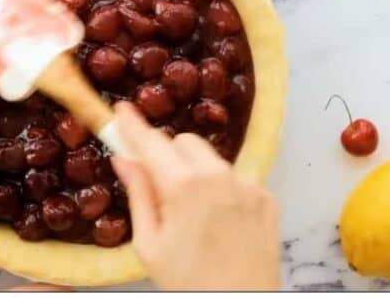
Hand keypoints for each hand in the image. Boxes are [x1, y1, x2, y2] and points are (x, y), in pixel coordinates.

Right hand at [111, 101, 280, 290]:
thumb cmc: (189, 282)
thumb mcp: (150, 245)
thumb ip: (138, 195)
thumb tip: (124, 160)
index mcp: (184, 187)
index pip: (151, 142)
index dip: (133, 125)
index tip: (122, 109)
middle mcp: (219, 176)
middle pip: (184, 142)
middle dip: (167, 153)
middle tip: (159, 181)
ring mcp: (248, 185)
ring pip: (211, 158)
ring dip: (195, 170)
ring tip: (192, 209)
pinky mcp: (267, 197)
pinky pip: (236, 177)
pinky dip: (222, 187)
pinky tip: (218, 218)